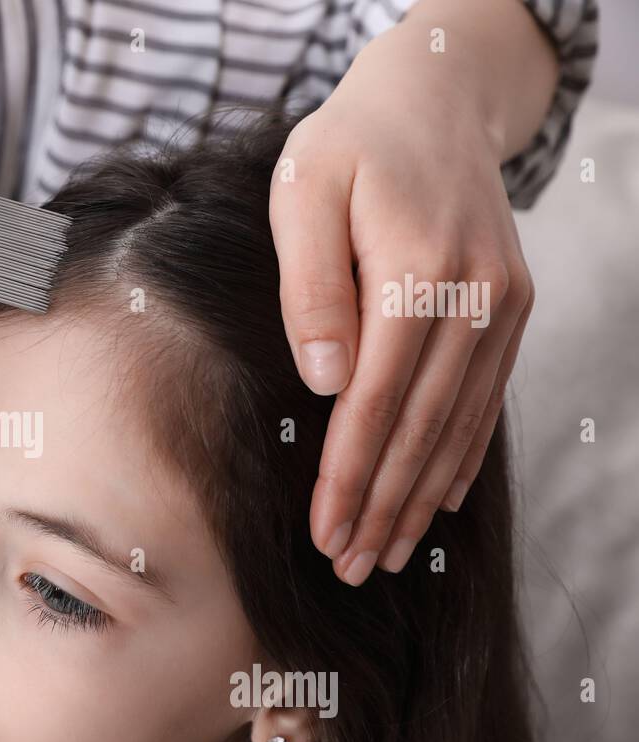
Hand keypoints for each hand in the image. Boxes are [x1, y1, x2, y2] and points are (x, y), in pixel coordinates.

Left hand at [269, 20, 539, 586]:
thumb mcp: (305, 193)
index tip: (325, 531)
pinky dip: (462, 455)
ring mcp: (503, 303)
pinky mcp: (511, 307)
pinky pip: (487, 399)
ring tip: (389, 553)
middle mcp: (476, 294)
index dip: (350, 474)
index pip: (378, 400)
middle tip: (352, 567)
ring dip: (422, 495)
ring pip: (461, 423)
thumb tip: (324, 380)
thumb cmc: (348, 145)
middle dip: (385, 505)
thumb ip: (309, 286)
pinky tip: (439, 501)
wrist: (432, 98)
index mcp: (419, 269)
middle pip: (423, 426)